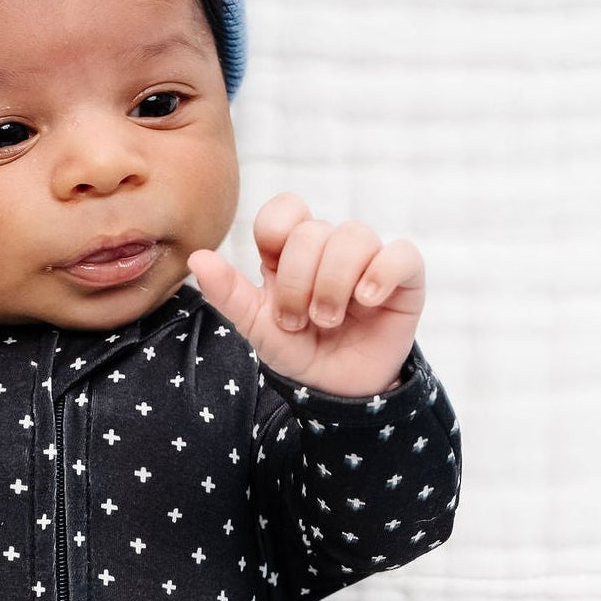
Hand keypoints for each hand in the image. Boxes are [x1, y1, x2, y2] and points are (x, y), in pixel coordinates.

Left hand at [187, 192, 424, 398]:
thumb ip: (228, 292)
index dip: (275, 233)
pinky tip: (366, 301)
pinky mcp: (404, 277)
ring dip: (334, 282)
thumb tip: (197, 257)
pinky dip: (381, 274)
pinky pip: (400, 253)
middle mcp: (329, 247)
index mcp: (290, 251)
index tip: (270, 273)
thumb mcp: (256, 326)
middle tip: (297, 321)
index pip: (284, 209)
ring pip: (354, 236)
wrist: (338, 391)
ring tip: (328, 320)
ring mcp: (368, 259)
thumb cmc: (297, 351)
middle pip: (313, 231)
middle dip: (299, 280)